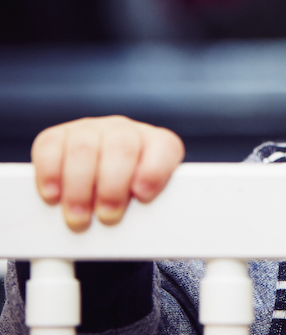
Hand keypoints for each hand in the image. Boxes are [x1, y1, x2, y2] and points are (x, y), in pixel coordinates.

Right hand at [31, 115, 184, 231]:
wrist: (101, 180)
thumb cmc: (127, 195)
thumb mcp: (146, 201)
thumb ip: (150, 209)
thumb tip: (142, 228)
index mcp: (157, 143)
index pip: (164, 148)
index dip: (154, 171)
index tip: (142, 196)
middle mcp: (124, 130)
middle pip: (121, 147)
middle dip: (112, 187)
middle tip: (107, 216)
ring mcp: (90, 129)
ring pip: (84, 148)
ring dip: (80, 188)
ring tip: (79, 216)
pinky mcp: (57, 136)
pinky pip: (50, 146)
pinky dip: (50, 174)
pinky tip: (54, 195)